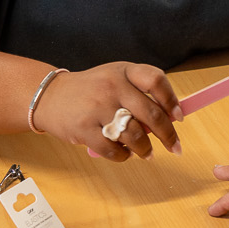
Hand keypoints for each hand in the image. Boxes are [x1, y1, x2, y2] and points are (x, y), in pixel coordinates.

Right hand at [35, 63, 180, 160]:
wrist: (50, 96)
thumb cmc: (91, 90)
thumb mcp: (115, 78)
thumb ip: (140, 93)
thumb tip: (169, 121)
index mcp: (123, 71)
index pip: (156, 81)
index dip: (172, 101)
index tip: (178, 117)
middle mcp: (111, 86)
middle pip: (151, 114)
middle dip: (168, 135)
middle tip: (174, 147)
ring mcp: (97, 107)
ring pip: (134, 135)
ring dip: (145, 149)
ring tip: (147, 153)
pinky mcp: (83, 128)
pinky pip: (113, 149)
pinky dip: (123, 156)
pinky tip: (124, 153)